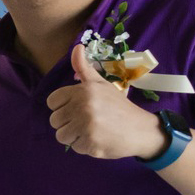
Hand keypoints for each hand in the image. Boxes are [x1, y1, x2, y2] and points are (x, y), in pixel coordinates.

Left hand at [47, 44, 166, 159]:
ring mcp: (87, 126)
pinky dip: (84, 146)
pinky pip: (73, 147)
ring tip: (91, 130)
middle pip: (54, 120)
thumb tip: (76, 47)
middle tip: (87, 121)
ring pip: (60, 135)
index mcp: (84, 90)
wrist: (141, 130)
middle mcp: (84, 106)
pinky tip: (98, 139)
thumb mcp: (101, 84)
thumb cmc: (118, 106)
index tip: (76, 108)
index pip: (52, 101)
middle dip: (68, 123)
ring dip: (74, 136)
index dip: (62, 107)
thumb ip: (84, 68)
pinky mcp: (90, 144)